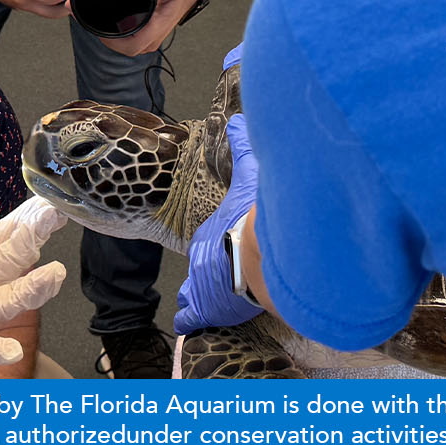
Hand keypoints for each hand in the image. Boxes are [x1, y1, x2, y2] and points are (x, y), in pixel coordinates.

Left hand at [97, 0, 201, 57]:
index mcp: (157, 30)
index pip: (130, 45)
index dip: (111, 40)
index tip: (97, 25)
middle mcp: (152, 39)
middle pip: (121, 47)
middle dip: (105, 37)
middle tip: (89, 19)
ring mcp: (148, 39)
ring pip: (122, 45)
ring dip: (108, 35)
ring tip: (93, 17)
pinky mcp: (144, 36)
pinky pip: (125, 39)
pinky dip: (115, 32)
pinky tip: (107, 20)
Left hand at [175, 114, 262, 333]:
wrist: (255, 253)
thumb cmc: (252, 218)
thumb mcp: (249, 178)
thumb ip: (244, 151)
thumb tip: (240, 120)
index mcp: (208, 233)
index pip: (206, 244)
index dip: (216, 249)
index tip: (224, 252)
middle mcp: (199, 260)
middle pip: (199, 271)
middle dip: (207, 276)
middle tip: (222, 280)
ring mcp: (200, 287)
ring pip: (191, 298)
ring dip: (200, 300)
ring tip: (211, 303)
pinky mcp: (206, 311)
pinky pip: (190, 320)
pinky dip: (193, 321)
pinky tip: (196, 324)